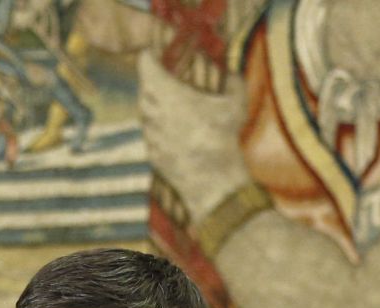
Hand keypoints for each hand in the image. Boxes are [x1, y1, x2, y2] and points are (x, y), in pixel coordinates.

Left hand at [136, 55, 248, 218]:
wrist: (212, 180)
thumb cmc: (223, 137)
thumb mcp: (236, 104)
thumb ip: (232, 82)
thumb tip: (230, 74)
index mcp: (168, 95)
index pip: (147, 67)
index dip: (148, 58)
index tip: (151, 53)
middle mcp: (153, 113)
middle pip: (143, 89)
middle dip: (150, 80)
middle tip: (159, 75)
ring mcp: (150, 135)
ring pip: (144, 113)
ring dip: (152, 104)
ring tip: (166, 101)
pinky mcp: (151, 153)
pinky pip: (150, 133)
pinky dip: (156, 126)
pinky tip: (169, 127)